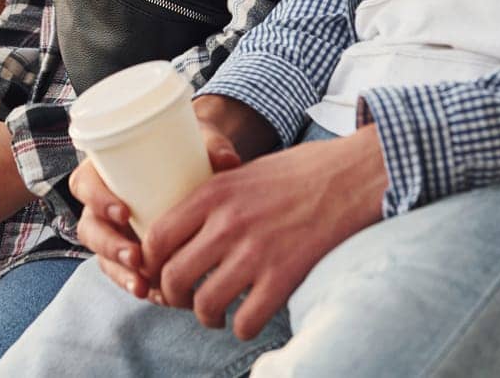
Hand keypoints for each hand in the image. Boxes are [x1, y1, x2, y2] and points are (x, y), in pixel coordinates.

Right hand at [70, 122, 240, 299]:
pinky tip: (160, 297)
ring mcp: (114, 231)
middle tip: (136, 257)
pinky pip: (125, 274)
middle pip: (91, 228)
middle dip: (110, 246)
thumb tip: (228, 159)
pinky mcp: (130, 252)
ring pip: (103, 257)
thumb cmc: (186, 145)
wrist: (197, 163)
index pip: (85, 184)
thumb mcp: (197, 139)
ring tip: (144, 287)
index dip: (98, 200)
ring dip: (121, 274)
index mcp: (104, 169)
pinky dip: (140, 286)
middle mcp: (102, 203)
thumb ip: (211, 145)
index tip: (124, 211)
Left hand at [140, 123, 388, 340]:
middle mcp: (228, 224)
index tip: (156, 271)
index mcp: (213, 193)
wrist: (350, 176)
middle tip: (183, 299)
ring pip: (205, 304)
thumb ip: (212, 200)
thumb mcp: (243, 173)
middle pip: (174, 276)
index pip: (158, 237)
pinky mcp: (284, 276)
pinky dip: (241, 327)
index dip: (149, 263)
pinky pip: (246, 320)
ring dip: (206, 316)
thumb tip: (184, 231)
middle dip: (172, 296)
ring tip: (215, 313)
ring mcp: (256, 252)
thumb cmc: (298, 172)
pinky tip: (247, 319)